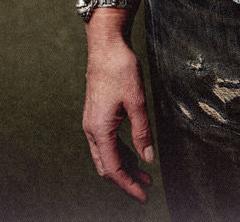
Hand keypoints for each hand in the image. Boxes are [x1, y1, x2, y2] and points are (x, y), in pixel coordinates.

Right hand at [83, 14, 154, 201]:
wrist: (106, 45)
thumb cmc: (120, 69)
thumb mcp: (137, 101)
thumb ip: (142, 131)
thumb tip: (148, 158)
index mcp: (99, 130)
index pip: (113, 168)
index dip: (128, 185)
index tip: (143, 195)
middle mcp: (91, 129)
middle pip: (106, 166)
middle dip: (125, 179)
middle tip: (145, 188)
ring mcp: (92, 122)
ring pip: (106, 155)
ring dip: (124, 165)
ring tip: (144, 173)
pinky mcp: (96, 114)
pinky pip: (106, 142)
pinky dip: (120, 152)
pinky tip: (134, 152)